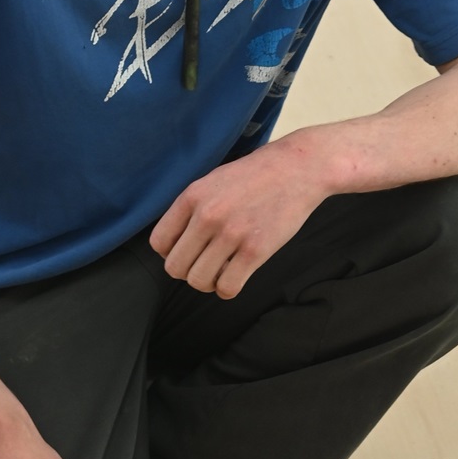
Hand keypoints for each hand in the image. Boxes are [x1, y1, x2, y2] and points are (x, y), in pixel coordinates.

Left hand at [150, 137, 328, 297]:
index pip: (159, 243)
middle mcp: (207, 216)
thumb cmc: (257, 175)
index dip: (171, 253)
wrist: (298, 169)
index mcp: (192, 197)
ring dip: (208, 282)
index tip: (188, 251)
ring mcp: (231, 234)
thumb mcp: (213, 180)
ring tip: (221, 271)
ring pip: (198, 281)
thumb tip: (175, 241)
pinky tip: (236, 276)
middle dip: (187, 271)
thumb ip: (191, 208)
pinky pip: (227, 287)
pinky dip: (227, 289)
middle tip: (205, 264)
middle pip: (175, 267)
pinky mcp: (255, 251)